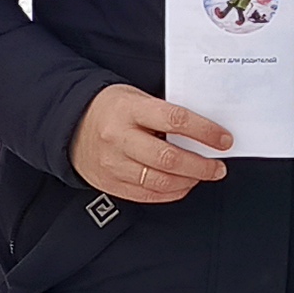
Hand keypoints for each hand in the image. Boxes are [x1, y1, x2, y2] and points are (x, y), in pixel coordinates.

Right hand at [71, 87, 230, 204]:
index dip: (205, 132)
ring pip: (160, 181)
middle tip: (219, 167)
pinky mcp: (111, 184)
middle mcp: (119, 138)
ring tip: (203, 175)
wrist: (69, 124)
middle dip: (202, 165)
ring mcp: (113, 164)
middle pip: (169, 158)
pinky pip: (148, 195)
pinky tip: (183, 184)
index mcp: (129, 109)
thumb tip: (204, 132)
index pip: (175, 120)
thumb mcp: (135, 97)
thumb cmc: (111, 108)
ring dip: (189, 181)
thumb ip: (165, 113)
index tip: (224, 139)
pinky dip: (172, 192)